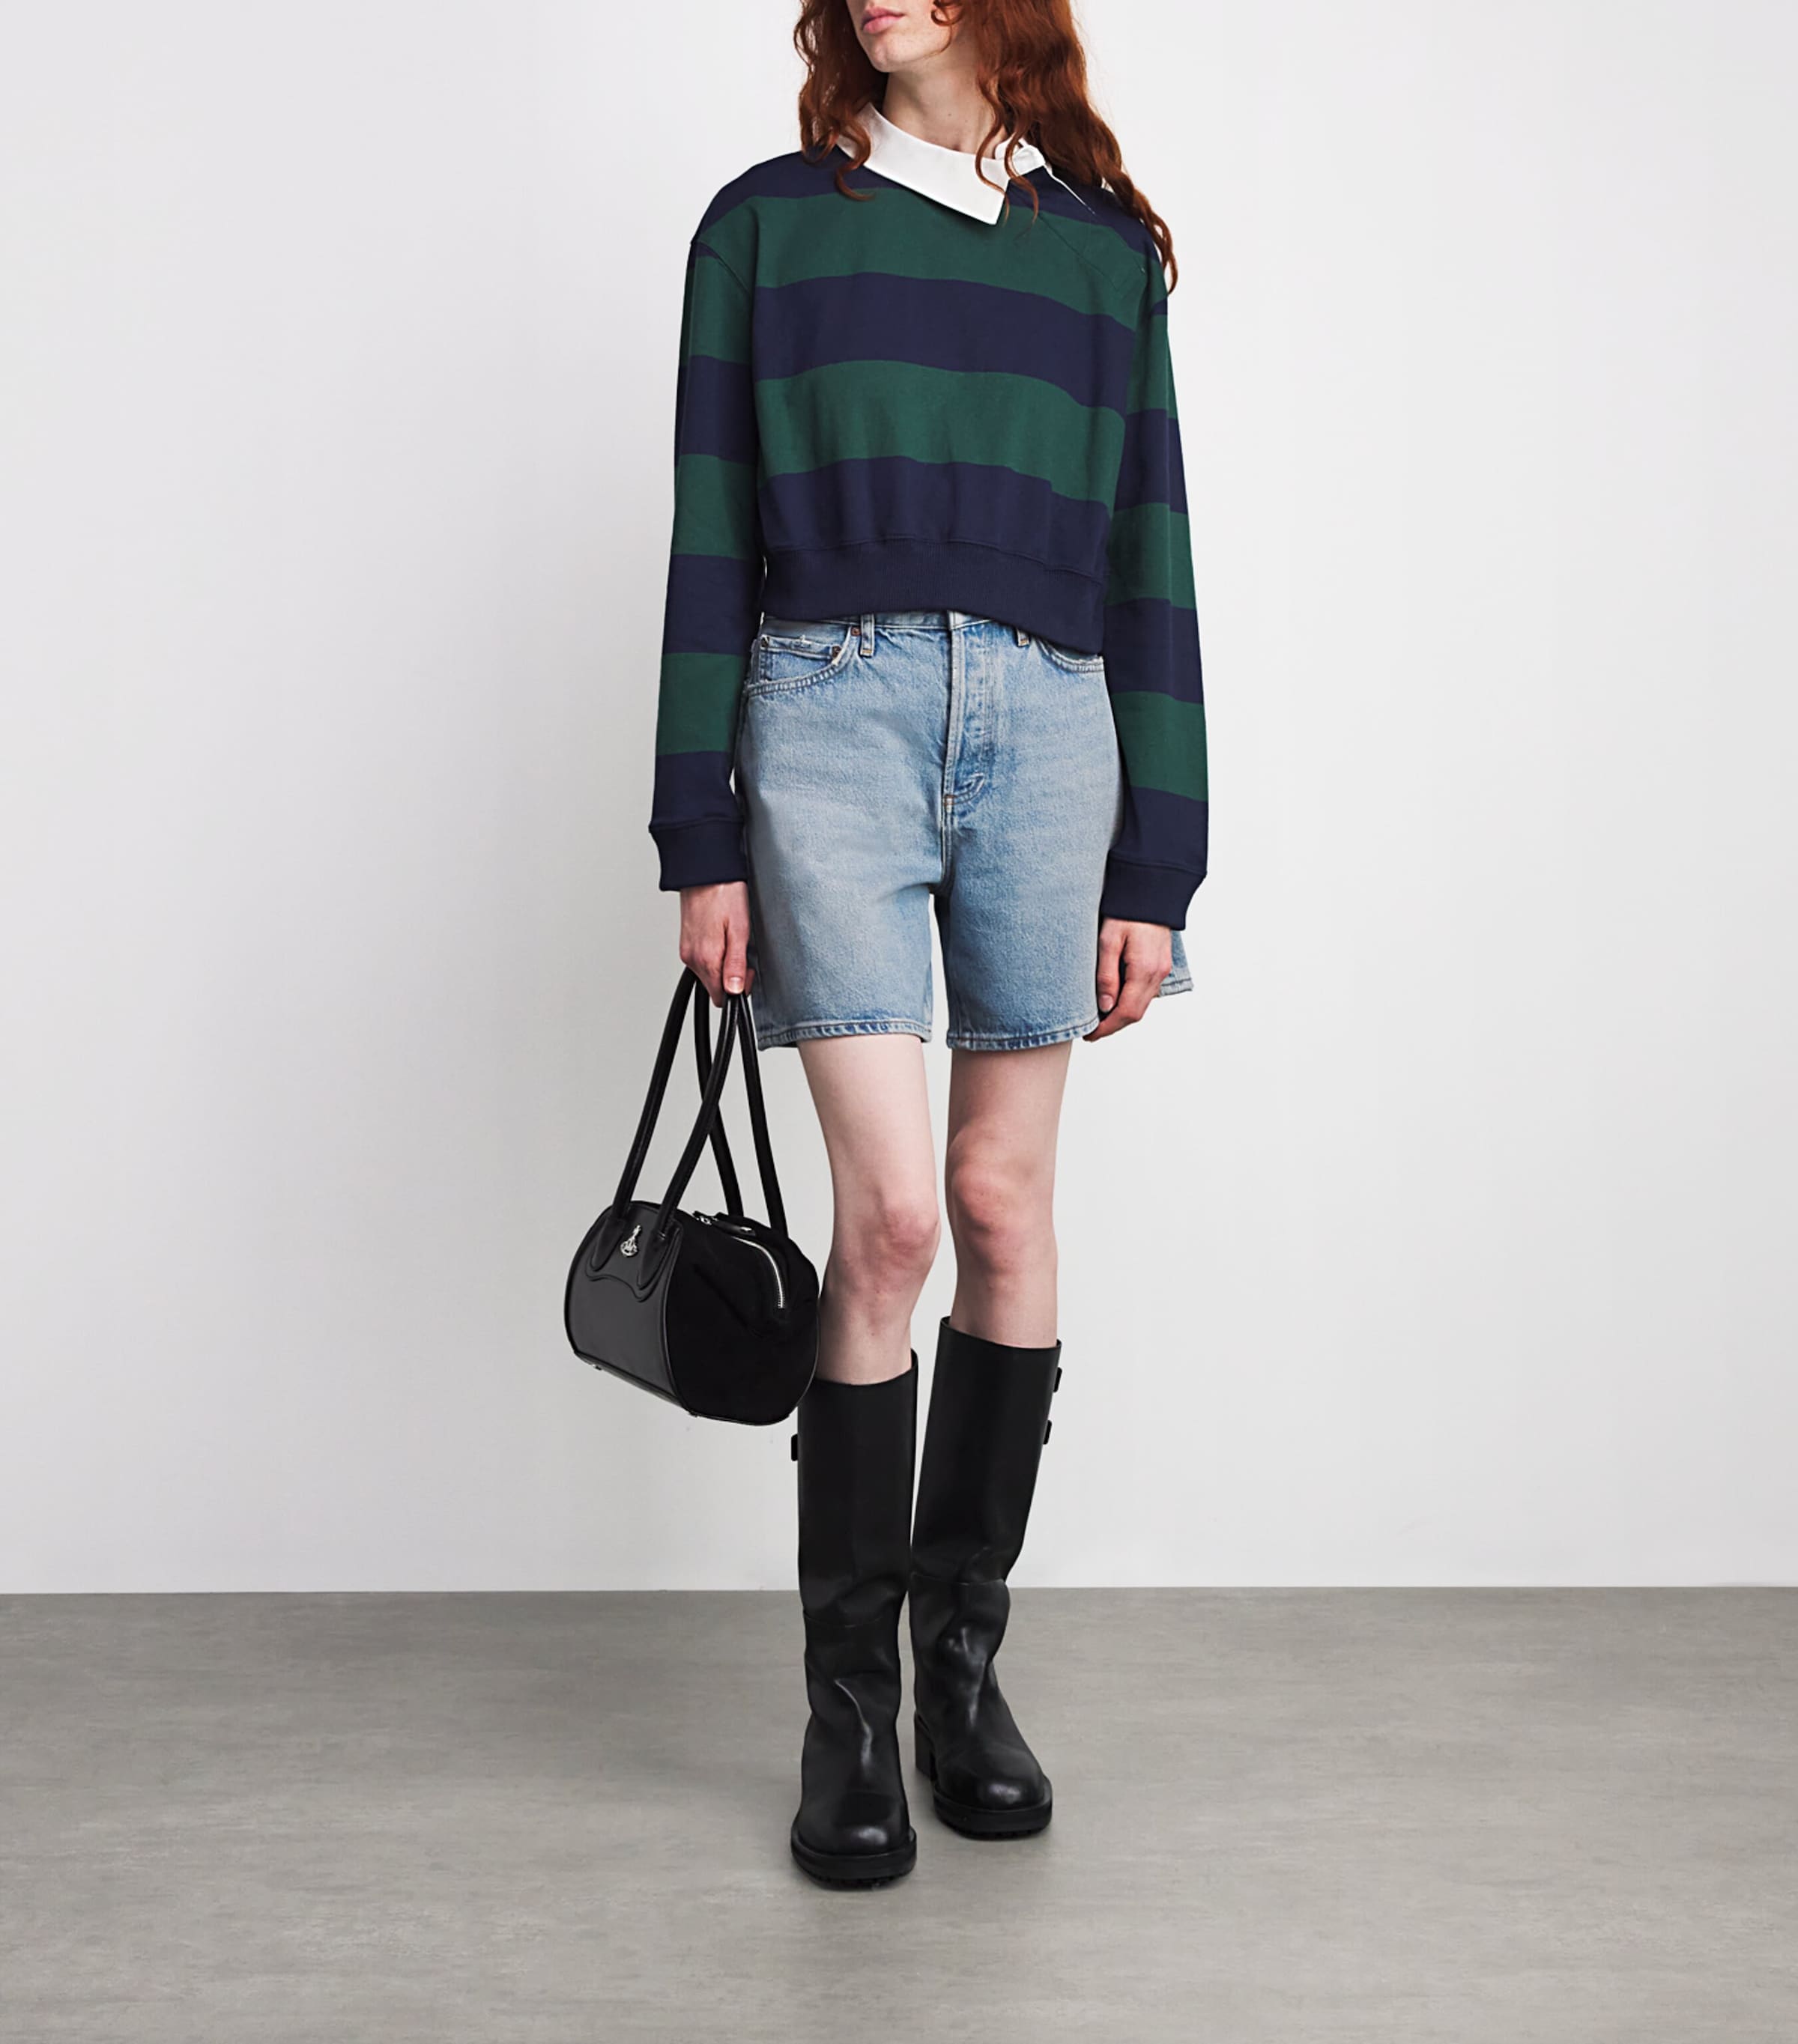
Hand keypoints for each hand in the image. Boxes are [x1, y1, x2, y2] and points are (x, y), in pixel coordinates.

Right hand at [679, 880, 753, 1006]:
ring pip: (708, 972)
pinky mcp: (686, 941)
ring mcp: (687, 949)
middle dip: (731, 976)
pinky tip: (722, 935)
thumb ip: (736, 964)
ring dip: (723, 963)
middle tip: (743, 951)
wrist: (705, 871)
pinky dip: (714, 953)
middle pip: (714, 985)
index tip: (747, 970)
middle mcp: (691, 957)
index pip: (720, 996)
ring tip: (732, 939)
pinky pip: (702, 958)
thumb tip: (734, 990)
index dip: (738, 988)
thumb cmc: (724, 894)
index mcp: (706, 958)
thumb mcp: (739, 930)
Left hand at [1085, 917, 1171, 1040]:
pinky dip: (1131, 1001)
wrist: (1151, 890)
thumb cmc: (1127, 911)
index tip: (1090, 1034)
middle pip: (1136, 1013)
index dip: (1107, 1028)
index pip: (1127, 1012)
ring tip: (1099, 1016)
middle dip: (1113, 1025)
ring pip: (1142, 1004)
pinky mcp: (1161, 965)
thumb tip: (1104, 1006)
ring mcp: (1162, 970)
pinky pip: (1147, 992)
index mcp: (1144, 970)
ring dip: (1122, 1014)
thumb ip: (1106, 975)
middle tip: (1091, 1030)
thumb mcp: (1108, 940)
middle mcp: (1157, 974)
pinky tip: (1115, 998)